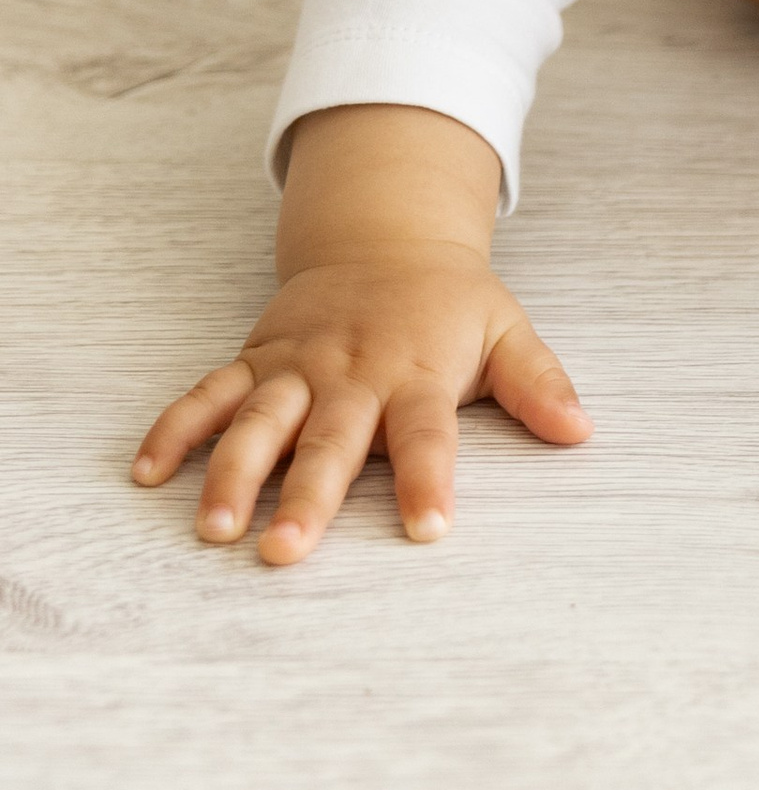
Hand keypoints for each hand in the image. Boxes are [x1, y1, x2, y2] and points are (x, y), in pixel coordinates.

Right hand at [131, 246, 587, 563]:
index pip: (426, 434)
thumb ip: (537, 383)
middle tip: (286, 553)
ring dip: (232, 473)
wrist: (385, 236)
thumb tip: (581, 430)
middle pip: (330, 440)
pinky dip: (175, 429)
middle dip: (307, 496)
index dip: (428, 481)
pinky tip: (145, 473)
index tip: (429, 531)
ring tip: (212, 528)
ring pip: (259, 421)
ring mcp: (298, 366)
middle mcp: (352, 373)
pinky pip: (209, 395)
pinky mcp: (256, 359)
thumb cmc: (449, 303)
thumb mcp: (506, 329)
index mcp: (416, 372)